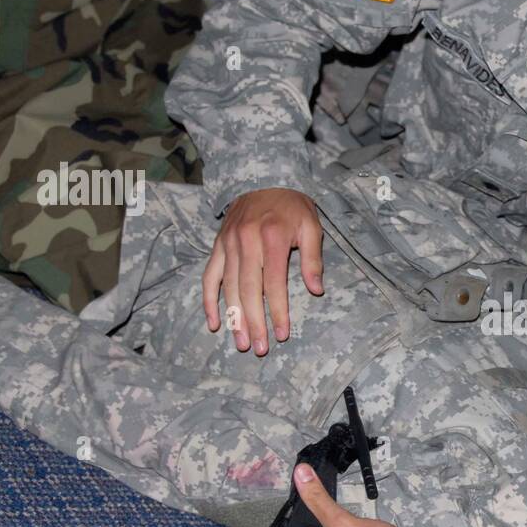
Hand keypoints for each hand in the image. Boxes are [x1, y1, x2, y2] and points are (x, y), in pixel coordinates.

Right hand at [203, 187, 323, 355]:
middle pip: (248, 290)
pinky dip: (209, 301)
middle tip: (258, 348)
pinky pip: (210, 276)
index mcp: (271, 238)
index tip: (282, 334)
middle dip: (253, 322)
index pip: (273, 283)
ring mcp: (228, 244)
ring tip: (240, 342)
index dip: (277, 311)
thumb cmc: (292, 207)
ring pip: (228, 287)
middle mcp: (246, 242)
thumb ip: (312, 259)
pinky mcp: (218, 245)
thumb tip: (316, 290)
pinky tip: (215, 323)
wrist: (264, 178)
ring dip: (233, 318)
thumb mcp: (311, 227)